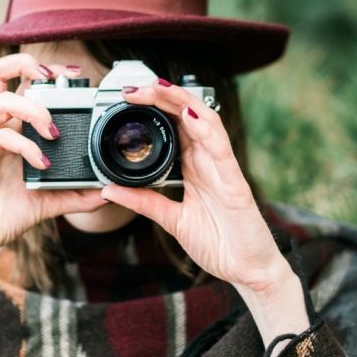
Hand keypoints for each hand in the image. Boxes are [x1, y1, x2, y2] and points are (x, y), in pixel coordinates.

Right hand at [0, 53, 107, 258]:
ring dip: (34, 111)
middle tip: (56, 76)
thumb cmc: (4, 215)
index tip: (75, 74)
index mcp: (6, 128)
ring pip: (1, 100)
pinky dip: (25, 146)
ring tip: (55, 134)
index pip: (19, 83)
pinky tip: (41, 164)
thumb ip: (76, 194)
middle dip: (26, 62)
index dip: (43, 70)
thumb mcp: (49, 201)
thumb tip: (107, 191)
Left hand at [101, 80, 287, 294]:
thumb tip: (109, 190)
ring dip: (180, 102)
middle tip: (133, 87)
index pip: (174, 126)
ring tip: (157, 87)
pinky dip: (206, 129)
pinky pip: (221, 149)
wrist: (246, 270)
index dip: (154, 107)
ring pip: (205, 121)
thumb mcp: (172, 220)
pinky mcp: (234, 182)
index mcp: (195, 167)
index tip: (126, 98)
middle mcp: (209, 161)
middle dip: (162, 96)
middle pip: (187, 115)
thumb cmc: (218, 243)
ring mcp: (222, 168)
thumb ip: (145, 203)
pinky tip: (189, 115)